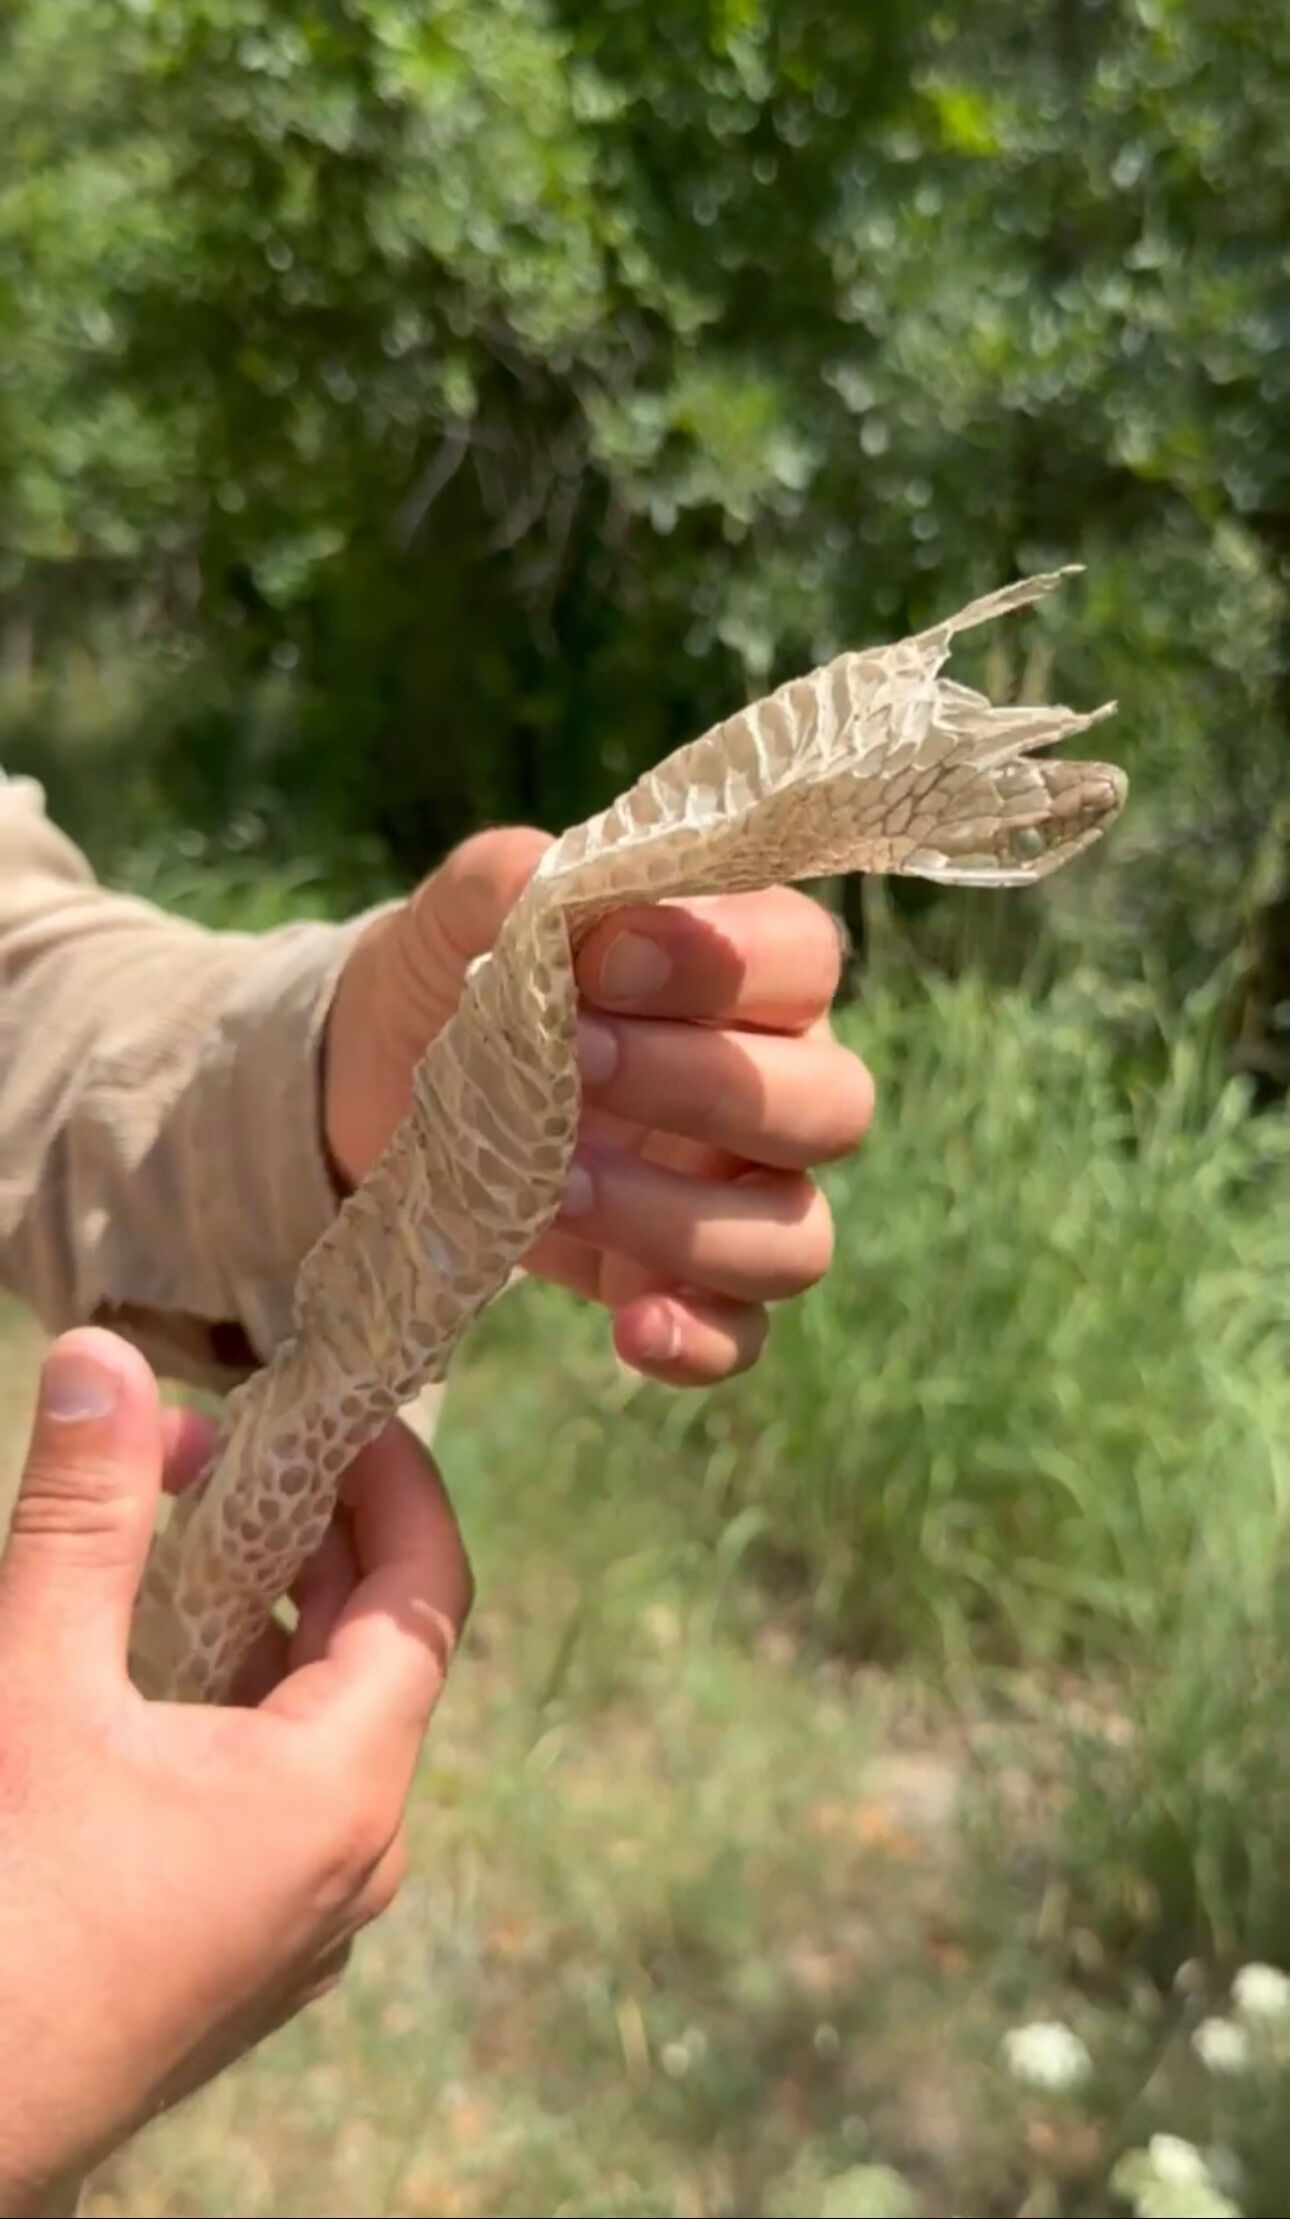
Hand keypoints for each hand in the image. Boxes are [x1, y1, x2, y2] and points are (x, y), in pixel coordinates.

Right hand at [0, 1329, 470, 2213]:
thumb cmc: (5, 1905)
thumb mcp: (38, 1684)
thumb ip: (85, 1513)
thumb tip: (103, 1356)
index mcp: (345, 1788)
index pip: (426, 1589)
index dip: (396, 1478)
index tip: (342, 1402)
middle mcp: (355, 1859)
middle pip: (376, 1650)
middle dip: (310, 1533)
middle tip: (234, 1444)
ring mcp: (305, 1918)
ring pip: (321, 1724)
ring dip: (265, 1617)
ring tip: (185, 1533)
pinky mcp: (245, 1952)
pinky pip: (278, 1793)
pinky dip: (236, 1704)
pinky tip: (153, 1666)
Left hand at [325, 828, 873, 1385]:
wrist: (387, 1074)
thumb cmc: (464, 970)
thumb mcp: (469, 910)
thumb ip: (516, 881)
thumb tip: (559, 896)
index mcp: (749, 972)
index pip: (804, 960)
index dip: (723, 962)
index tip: (602, 960)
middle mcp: (776, 1085)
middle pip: (829, 1106)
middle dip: (701, 1087)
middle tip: (574, 1062)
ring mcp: (742, 1199)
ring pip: (797, 1235)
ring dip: (684, 1220)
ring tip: (557, 1185)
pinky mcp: (685, 1285)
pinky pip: (743, 1337)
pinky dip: (699, 1341)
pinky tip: (629, 1327)